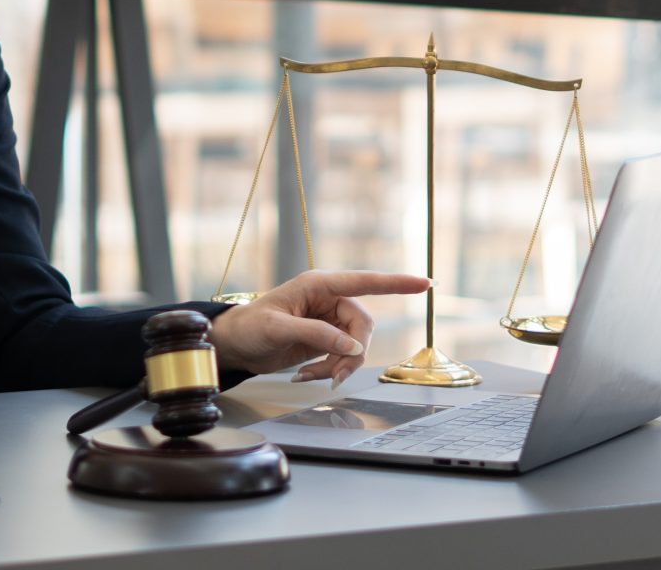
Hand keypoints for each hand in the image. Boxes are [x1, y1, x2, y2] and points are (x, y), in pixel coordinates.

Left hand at [205, 269, 430, 384]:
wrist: (235, 345)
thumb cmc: (250, 326)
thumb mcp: (279, 329)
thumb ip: (317, 334)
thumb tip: (353, 347)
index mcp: (319, 285)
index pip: (365, 282)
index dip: (396, 283)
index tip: (425, 283)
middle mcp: (329, 299)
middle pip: (364, 325)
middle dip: (353, 353)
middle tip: (334, 376)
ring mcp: (328, 320)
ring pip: (356, 345)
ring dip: (340, 365)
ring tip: (312, 377)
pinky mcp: (325, 339)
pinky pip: (343, 356)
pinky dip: (330, 370)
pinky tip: (306, 376)